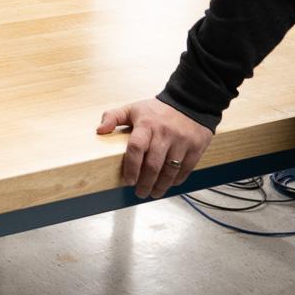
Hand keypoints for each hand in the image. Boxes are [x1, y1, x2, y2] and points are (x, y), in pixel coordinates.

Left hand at [97, 97, 214, 197]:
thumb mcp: (133, 109)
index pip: (136, 148)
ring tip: (154, 193)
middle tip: (140, 193)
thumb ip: (113, 117)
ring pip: (169, 170)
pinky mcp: (195, 147)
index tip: (128, 181)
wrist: (189, 101)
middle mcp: (164, 133)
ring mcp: (181, 141)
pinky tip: (169, 184)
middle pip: (153, 164)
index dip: (131, 167)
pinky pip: (185, 169)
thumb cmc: (157, 110)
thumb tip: (99, 130)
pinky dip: (176, 180)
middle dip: (145, 183)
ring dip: (161, 186)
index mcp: (147, 124)